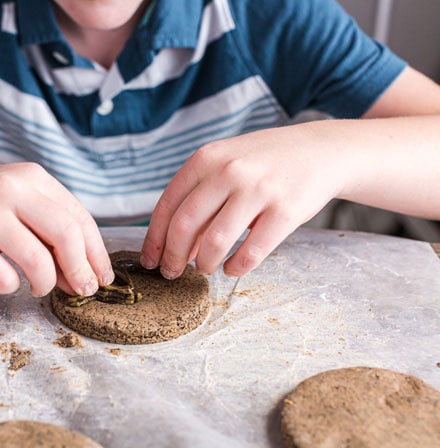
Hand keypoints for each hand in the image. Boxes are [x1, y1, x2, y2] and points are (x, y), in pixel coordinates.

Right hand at [0, 162, 113, 296]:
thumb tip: (83, 273)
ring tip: (40, 288)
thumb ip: (48, 227)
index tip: (102, 277)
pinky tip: (6, 281)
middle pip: (66, 235)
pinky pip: (3, 276)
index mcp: (30, 177)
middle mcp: (8, 189)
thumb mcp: (14, 200)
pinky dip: (11, 286)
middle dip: (81, 270)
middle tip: (83, 291)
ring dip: (46, 283)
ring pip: (37, 260)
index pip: (79, 217)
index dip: (96, 253)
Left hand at [141, 123, 347, 278]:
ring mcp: (258, 190)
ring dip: (203, 265)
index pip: (167, 206)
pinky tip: (232, 268)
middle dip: (172, 257)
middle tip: (171, 273)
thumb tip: (175, 247)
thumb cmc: (263, 163)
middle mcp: (229, 170)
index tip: (150, 261)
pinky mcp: (286, 211)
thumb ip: (199, 198)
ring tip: (204, 270)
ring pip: (215, 242)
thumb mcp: (225, 164)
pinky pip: (252, 252)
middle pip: (184, 226)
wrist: (322, 151)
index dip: (154, 239)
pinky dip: (236, 267)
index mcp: (206, 158)